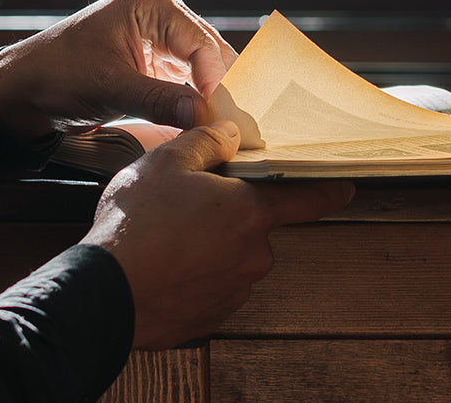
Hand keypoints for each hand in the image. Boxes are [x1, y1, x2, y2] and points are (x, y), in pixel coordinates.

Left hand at [0, 0, 236, 140]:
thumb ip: (161, 101)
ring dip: (209, 94)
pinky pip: (186, 77)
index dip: (215, 81)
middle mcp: (159, 11)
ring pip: (201, 66)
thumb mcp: (111, 88)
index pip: (200, 42)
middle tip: (230, 127)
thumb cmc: (58, 75)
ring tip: (221, 127)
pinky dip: (194, 98)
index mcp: (150, 3)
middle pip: (208, 51)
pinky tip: (202, 121)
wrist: (23, 88)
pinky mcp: (153, 58)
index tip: (220, 118)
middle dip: (218, 87)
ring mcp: (158, 34)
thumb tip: (205, 116)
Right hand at [82, 121, 354, 348]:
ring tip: (165, 233)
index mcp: (250, 212)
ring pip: (231, 254)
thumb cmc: (137, 224)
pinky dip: (194, 272)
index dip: (329, 189)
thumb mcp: (168, 160)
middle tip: (187, 202)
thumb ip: (206, 141)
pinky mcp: (211, 316)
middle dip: (229, 211)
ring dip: (209, 243)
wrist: (105, 293)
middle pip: (254, 223)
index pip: (306, 199)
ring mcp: (233, 290)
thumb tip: (229, 135)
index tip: (345, 186)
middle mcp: (252, 254)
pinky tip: (164, 261)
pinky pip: (212, 283)